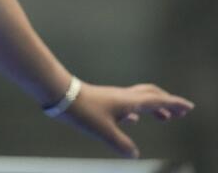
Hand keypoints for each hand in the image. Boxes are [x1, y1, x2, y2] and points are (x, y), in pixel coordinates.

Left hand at [61, 82, 193, 157]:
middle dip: (168, 103)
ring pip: (139, 98)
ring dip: (154, 106)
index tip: (189, 107)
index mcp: (129, 102)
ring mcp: (113, 97)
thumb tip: (134, 154)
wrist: (60, 94)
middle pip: (152, 95)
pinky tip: (132, 118)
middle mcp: (123, 96)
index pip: (157, 101)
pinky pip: (126, 103)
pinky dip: (136, 109)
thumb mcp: (104, 131)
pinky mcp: (103, 100)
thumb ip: (121, 144)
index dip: (174, 104)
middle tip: (180, 112)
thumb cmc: (82, 110)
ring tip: (164, 116)